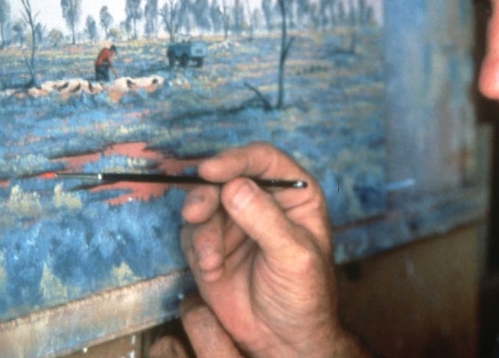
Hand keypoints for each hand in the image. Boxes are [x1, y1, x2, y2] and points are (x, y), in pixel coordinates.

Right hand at [178, 143, 367, 357]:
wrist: (285, 340)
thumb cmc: (305, 295)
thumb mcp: (294, 255)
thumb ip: (266, 220)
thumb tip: (234, 187)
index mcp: (294, 194)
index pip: (264, 160)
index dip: (237, 159)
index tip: (213, 170)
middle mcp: (263, 202)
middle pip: (226, 177)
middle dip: (208, 193)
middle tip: (197, 212)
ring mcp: (235, 223)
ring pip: (204, 204)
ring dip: (202, 228)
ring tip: (211, 260)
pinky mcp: (212, 246)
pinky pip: (193, 233)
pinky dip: (197, 249)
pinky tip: (212, 272)